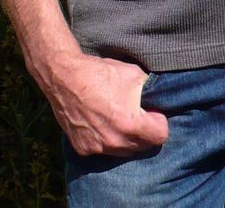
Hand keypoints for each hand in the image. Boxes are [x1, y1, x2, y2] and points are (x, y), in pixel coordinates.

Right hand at [40, 49, 169, 156]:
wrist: (64, 78)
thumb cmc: (100, 73)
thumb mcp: (134, 75)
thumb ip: (149, 91)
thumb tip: (158, 98)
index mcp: (130, 125)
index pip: (160, 136)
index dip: (159, 121)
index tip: (153, 112)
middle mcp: (114, 142)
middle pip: (142, 146)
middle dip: (145, 132)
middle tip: (138, 115)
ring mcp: (97, 148)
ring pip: (123, 151)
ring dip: (126, 138)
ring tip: (119, 119)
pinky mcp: (83, 149)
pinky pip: (104, 150)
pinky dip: (107, 140)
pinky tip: (102, 123)